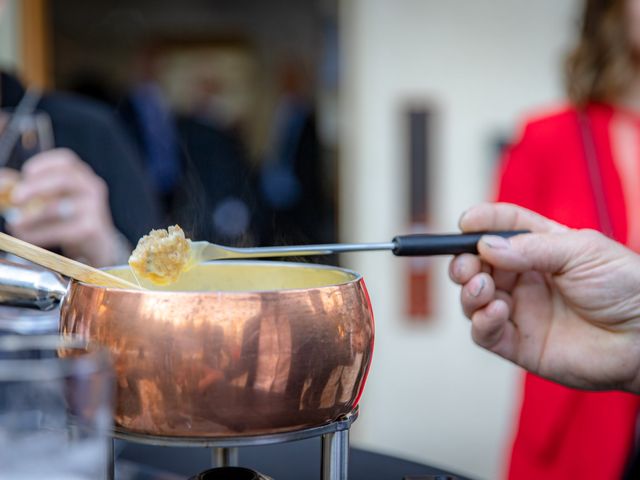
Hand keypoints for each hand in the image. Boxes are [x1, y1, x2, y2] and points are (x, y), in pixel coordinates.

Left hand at [4, 148, 127, 266]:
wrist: (98, 245)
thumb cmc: (71, 218)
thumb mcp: (54, 200)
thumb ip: (30, 189)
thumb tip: (2, 181)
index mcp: (82, 176)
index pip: (66, 160)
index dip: (44, 164)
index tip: (25, 173)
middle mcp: (91, 188)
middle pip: (64, 179)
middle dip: (36, 186)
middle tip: (15, 198)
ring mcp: (94, 209)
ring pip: (59, 207)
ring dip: (32, 215)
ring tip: (14, 223)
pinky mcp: (91, 229)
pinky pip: (61, 230)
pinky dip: (39, 234)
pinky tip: (26, 236)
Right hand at [449, 202, 639, 392]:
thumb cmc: (626, 287)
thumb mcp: (581, 251)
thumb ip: (531, 248)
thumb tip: (484, 246)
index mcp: (542, 248)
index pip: (503, 228)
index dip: (482, 223)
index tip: (466, 222)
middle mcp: (526, 278)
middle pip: (478, 265)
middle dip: (464, 262)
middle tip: (467, 265)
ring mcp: (521, 311)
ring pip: (474, 298)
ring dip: (470, 291)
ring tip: (484, 288)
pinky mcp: (518, 344)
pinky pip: (484, 333)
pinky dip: (481, 321)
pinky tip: (496, 311)